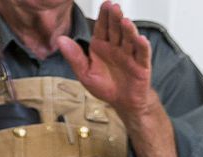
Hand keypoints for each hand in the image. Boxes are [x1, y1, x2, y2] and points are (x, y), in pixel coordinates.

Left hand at [55, 1, 158, 120]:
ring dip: (128, 30)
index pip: (102, 28)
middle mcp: (116, 47)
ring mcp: (129, 55)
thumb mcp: (85, 73)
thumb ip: (74, 56)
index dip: (103, 16)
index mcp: (101, 47)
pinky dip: (142, 47)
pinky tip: (140, 39)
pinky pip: (142, 54)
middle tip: (114, 7)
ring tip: (125, 21)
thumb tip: (60, 40)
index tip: (105, 4)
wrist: (122, 102)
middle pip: (116, 30)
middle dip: (115, 18)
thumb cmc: (105, 86)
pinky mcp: (141, 65)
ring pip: (129, 39)